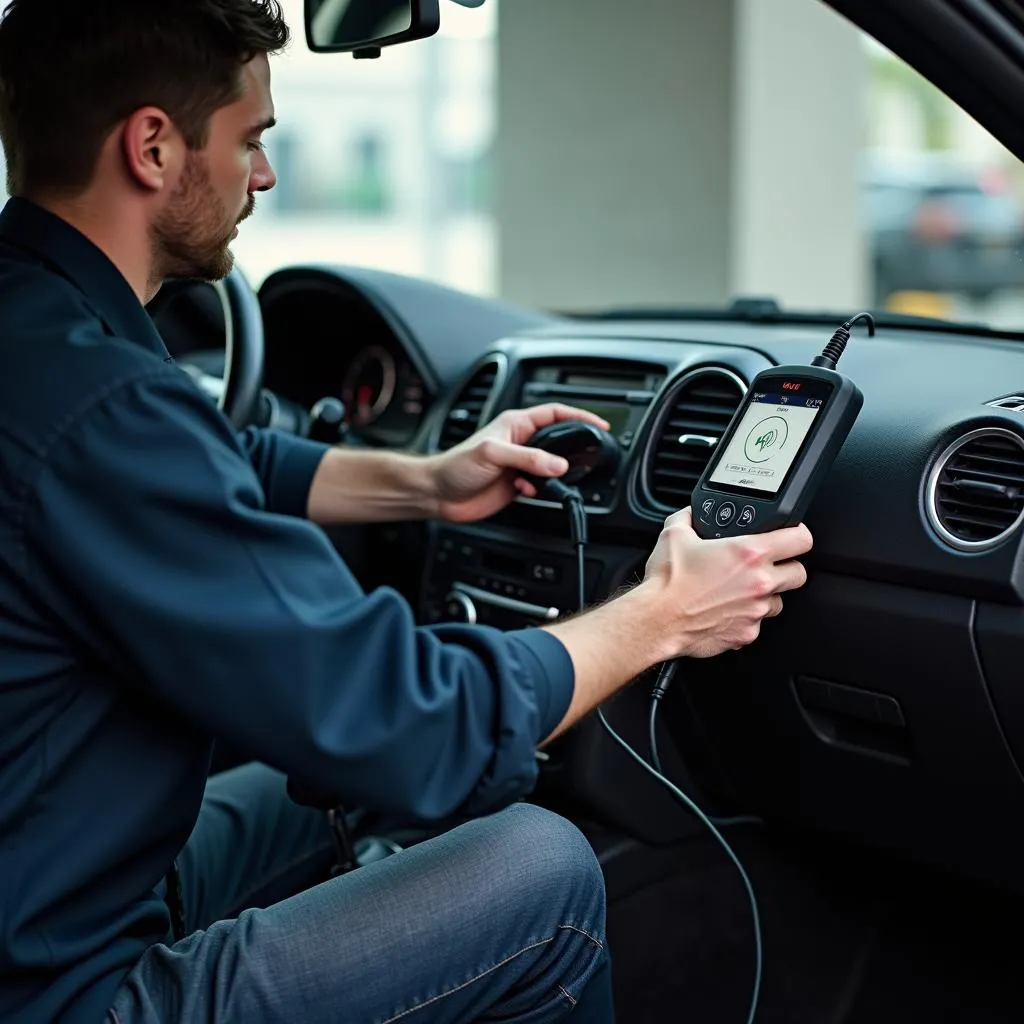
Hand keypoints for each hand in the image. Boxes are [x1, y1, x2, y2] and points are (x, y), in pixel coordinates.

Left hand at [429, 403, 609, 522]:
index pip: (556, 413)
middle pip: (558, 440)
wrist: (438, 494)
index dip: (580, 415)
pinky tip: (526, 491)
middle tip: (586, 455)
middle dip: (572, 449)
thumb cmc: (455, 465)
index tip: (599, 423)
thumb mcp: (493, 454)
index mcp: (516, 424)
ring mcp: (520, 465)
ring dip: (554, 475)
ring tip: (545, 479)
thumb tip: (559, 463)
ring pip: (552, 466)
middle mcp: (520, 442)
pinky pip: (542, 486)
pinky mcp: (517, 485)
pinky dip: (541, 490)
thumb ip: (528, 458)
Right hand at [642, 507, 812, 658]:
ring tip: (741, 591)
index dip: (798, 534)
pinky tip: (726, 610)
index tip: (791, 536)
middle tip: (767, 566)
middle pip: (799, 573)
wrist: (656, 620)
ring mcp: (755, 611)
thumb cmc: (667, 582)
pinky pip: (756, 624)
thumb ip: (689, 518)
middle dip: (786, 568)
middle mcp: (759, 582)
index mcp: (749, 553)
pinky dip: (746, 618)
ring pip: (779, 601)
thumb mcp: (674, 534)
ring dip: (765, 595)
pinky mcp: (746, 634)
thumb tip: (692, 514)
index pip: (801, 539)